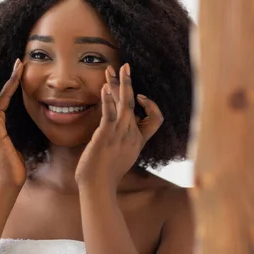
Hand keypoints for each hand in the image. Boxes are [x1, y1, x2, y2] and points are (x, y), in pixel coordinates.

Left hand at [75, 63, 163, 188]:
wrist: (98, 187)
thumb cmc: (105, 177)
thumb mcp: (120, 160)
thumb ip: (122, 147)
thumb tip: (115, 141)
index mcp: (138, 142)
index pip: (155, 120)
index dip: (151, 107)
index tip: (140, 99)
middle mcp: (132, 136)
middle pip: (136, 104)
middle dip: (129, 83)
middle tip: (125, 66)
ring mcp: (121, 134)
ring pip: (125, 103)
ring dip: (120, 84)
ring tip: (116, 68)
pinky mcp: (106, 135)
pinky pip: (110, 113)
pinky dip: (108, 99)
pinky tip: (104, 88)